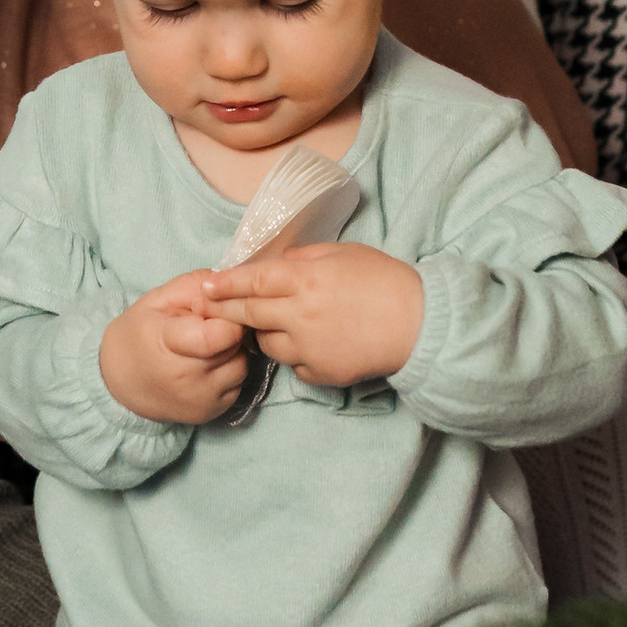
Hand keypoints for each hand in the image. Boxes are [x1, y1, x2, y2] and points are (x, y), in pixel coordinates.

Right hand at [100, 273, 249, 426]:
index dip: (225, 315)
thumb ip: (195, 286)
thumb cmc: (140, 333)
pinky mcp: (212, 413)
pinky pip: (237, 385)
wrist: (120, 383)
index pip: (220, 333)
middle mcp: (187, 378)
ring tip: (207, 347)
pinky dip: (228, 372)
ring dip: (232, 352)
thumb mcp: (158, 299)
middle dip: (228, 330)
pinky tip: (208, 366)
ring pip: (241, 365)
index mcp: (168, 343)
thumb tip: (231, 290)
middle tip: (208, 326)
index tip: (213, 310)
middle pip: (234, 345)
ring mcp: (201, 399)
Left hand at [202, 240, 424, 388]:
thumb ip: (306, 259)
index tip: (206, 284)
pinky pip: (294, 365)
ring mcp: (308, 348)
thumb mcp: (345, 254)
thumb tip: (280, 265)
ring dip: (264, 332)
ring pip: (267, 344)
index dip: (226, 283)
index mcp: (305, 281)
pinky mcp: (320, 373)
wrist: (420, 325)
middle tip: (214, 307)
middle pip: (250, 314)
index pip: (252, 281)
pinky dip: (295, 354)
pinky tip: (312, 343)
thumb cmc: (386, 281)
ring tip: (279, 323)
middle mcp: (299, 316)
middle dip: (228, 310)